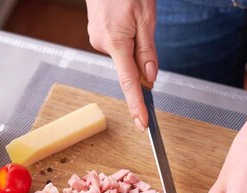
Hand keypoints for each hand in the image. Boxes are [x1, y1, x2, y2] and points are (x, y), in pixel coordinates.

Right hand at [86, 0, 156, 130]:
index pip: (128, 82)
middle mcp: (102, 43)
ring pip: (124, 54)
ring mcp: (97, 37)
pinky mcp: (97, 32)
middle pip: (128, 66)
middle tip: (145, 28)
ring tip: (135, 14)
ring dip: (135, 44)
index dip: (136, 105)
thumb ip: (147, 51)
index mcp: (115, 42)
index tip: (142, 124)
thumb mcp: (146, 16)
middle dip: (141, 61)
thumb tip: (150, 79)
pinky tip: (127, 18)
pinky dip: (127, 39)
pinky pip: (118, 44)